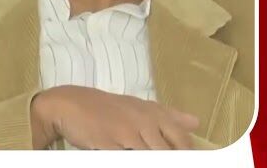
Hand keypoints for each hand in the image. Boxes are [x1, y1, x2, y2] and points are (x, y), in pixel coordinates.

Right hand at [29, 86, 199, 149]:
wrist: (70, 104)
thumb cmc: (107, 109)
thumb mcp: (139, 107)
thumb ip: (168, 116)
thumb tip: (196, 122)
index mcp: (154, 112)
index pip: (182, 138)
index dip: (188, 155)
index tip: (193, 162)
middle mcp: (145, 120)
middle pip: (170, 150)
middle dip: (174, 160)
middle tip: (173, 165)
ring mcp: (129, 132)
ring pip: (153, 156)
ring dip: (153, 160)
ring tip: (144, 157)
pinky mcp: (112, 144)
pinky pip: (130, 160)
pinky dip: (134, 162)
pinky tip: (127, 160)